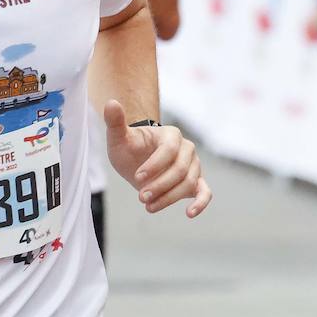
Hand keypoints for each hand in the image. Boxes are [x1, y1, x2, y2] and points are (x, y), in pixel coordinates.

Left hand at [103, 100, 210, 217]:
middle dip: (161, 185)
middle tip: (141, 197)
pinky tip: (189, 214)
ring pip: (189, 182)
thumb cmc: (130, 148)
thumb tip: (111, 103)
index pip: (169, 150)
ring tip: (148, 206)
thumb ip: (116, 122)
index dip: (155, 164)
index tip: (136, 177)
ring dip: (170, 197)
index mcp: (172, 135)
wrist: (139, 159)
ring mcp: (194, 166)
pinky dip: (201, 203)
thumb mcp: (119, 138)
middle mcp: (187, 149)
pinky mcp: (196, 182)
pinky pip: (205, 192)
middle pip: (181, 169)